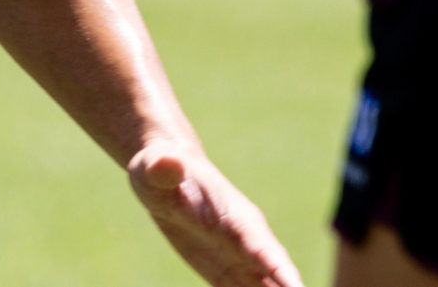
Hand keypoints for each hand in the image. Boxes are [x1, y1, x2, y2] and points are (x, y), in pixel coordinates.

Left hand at [126, 139, 305, 286]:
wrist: (162, 173)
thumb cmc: (159, 166)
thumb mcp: (154, 167)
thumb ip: (164, 167)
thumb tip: (167, 161)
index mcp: (236, 218)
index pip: (264, 248)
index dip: (282, 272)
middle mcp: (245, 241)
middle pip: (276, 275)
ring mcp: (238, 258)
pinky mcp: (223, 272)